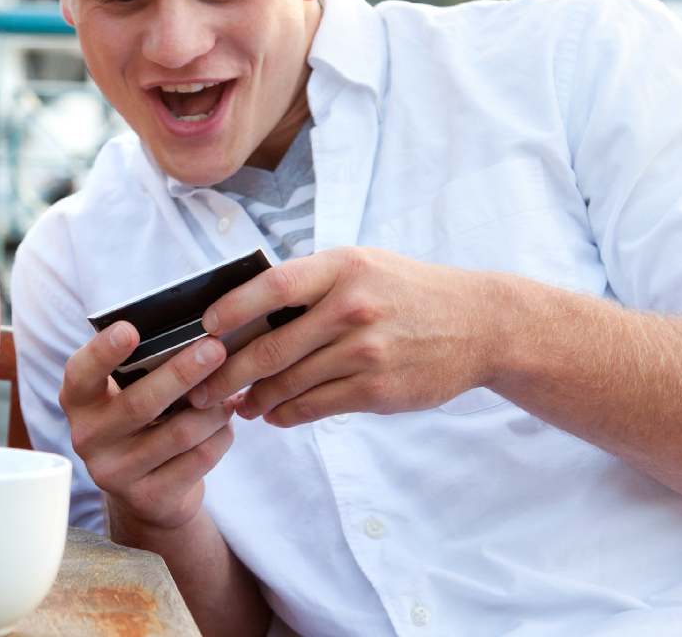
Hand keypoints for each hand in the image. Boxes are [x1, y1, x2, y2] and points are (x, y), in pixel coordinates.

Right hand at [62, 322, 238, 532]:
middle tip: (214, 350)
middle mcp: (88, 438)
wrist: (147, 493)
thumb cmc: (142, 423)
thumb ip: (145, 369)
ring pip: (179, 433)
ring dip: (213, 409)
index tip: (130, 330)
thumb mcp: (128, 394)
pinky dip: (220, 436)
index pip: (82, 374)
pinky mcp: (148, 498)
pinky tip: (225, 424)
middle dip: (182, 373)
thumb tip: (194, 340)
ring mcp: (115, 473)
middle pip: (140, 403)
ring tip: (229, 392)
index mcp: (80, 402)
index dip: (103, 351)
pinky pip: (198, 460)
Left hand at [188, 246, 507, 426]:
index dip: (232, 309)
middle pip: (270, 347)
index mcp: (342, 268)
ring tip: (236, 404)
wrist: (480, 324)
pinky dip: (286, 415)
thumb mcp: (363, 266)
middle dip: (227, 372)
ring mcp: (365, 351)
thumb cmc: (409, 292)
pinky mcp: (377, 389)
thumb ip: (312, 282)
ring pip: (288, 383)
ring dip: (254, 399)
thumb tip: (247, 306)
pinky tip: (273, 415)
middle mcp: (351, 308)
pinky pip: (315, 407)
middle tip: (201, 388)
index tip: (206, 328)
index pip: (272, 287)